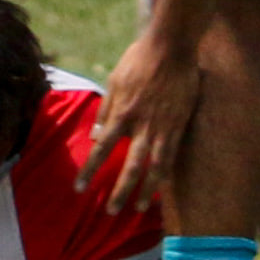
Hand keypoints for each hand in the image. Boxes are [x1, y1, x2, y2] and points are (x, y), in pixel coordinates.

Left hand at [76, 33, 200, 213]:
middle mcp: (140, 126)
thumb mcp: (114, 81)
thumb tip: (95, 137)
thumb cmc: (139, 60)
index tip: (80, 189)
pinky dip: (165, 174)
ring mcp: (162, 127)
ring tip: (137, 208)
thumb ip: (106, 110)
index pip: (101, 150)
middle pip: (128, 166)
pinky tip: (161, 187)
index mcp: (120, 114)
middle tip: (110, 212)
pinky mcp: (179, 125)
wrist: (171, 47)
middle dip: (119, 191)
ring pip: (153, 167)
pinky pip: (172, 156)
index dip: (90, 171)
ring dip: (144, 190)